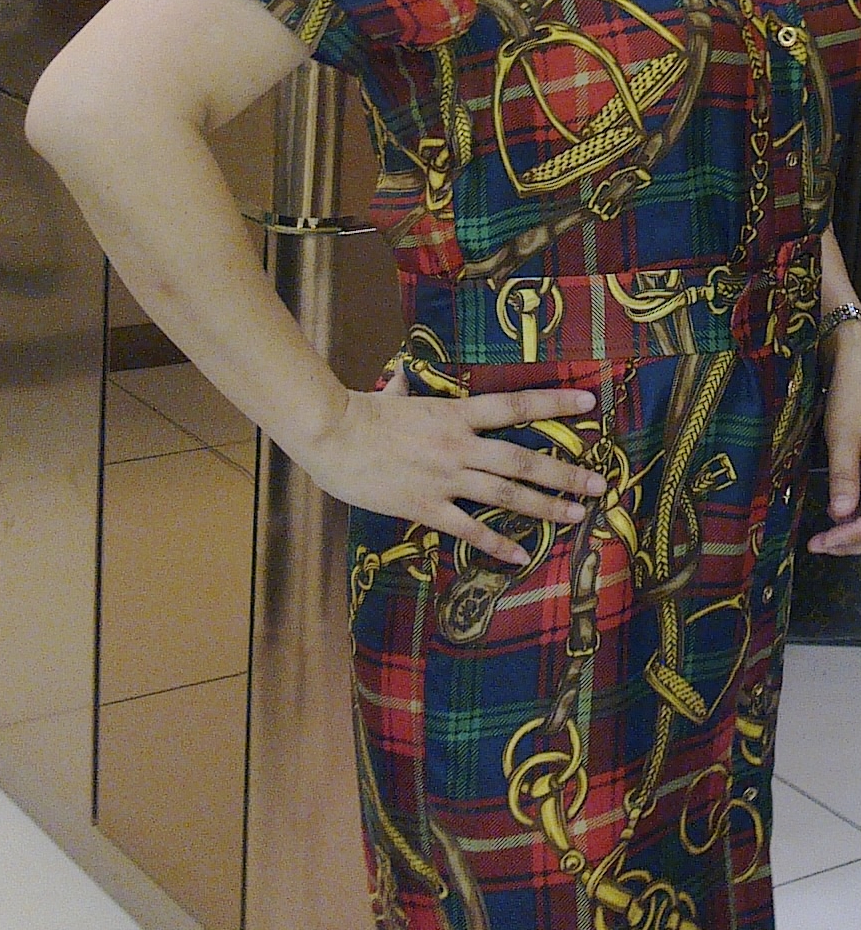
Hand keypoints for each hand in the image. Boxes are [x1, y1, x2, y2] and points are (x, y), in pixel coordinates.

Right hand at [298, 364, 600, 566]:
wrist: (332, 436)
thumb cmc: (358, 412)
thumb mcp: (390, 394)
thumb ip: (405, 386)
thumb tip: (402, 373)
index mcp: (454, 414)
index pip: (515, 406)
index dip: (553, 403)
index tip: (587, 402)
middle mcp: (458, 446)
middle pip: (523, 460)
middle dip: (564, 473)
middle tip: (597, 483)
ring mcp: (445, 478)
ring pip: (506, 495)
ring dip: (545, 507)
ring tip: (576, 516)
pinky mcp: (426, 506)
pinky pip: (469, 529)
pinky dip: (496, 544)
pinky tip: (520, 556)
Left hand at [809, 323, 860, 556]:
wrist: (857, 356)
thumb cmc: (854, 388)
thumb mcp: (845, 432)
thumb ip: (848, 473)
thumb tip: (841, 515)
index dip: (855, 537)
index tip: (824, 542)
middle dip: (856, 540)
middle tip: (820, 546)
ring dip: (857, 532)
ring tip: (825, 539)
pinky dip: (860, 516)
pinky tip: (839, 519)